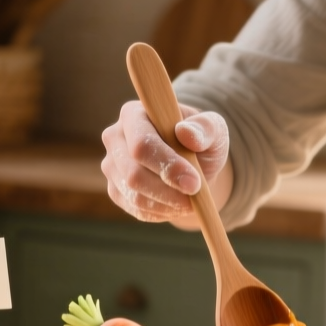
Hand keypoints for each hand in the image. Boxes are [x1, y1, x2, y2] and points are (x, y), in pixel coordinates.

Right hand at [100, 100, 229, 222]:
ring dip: (167, 204)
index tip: (194, 182)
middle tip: (196, 195)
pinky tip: (178, 205)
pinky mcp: (115, 189)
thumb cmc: (202, 141)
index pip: (142, 144)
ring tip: (191, 201)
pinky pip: (135, 209)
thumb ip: (206, 127)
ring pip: (134, 195)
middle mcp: (115, 137)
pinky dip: (161, 212)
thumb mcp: (213, 129)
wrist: (192, 165)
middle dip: (169, 190)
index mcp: (134, 114)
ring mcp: (111, 165)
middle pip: (134, 173)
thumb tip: (186, 133)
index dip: (167, 165)